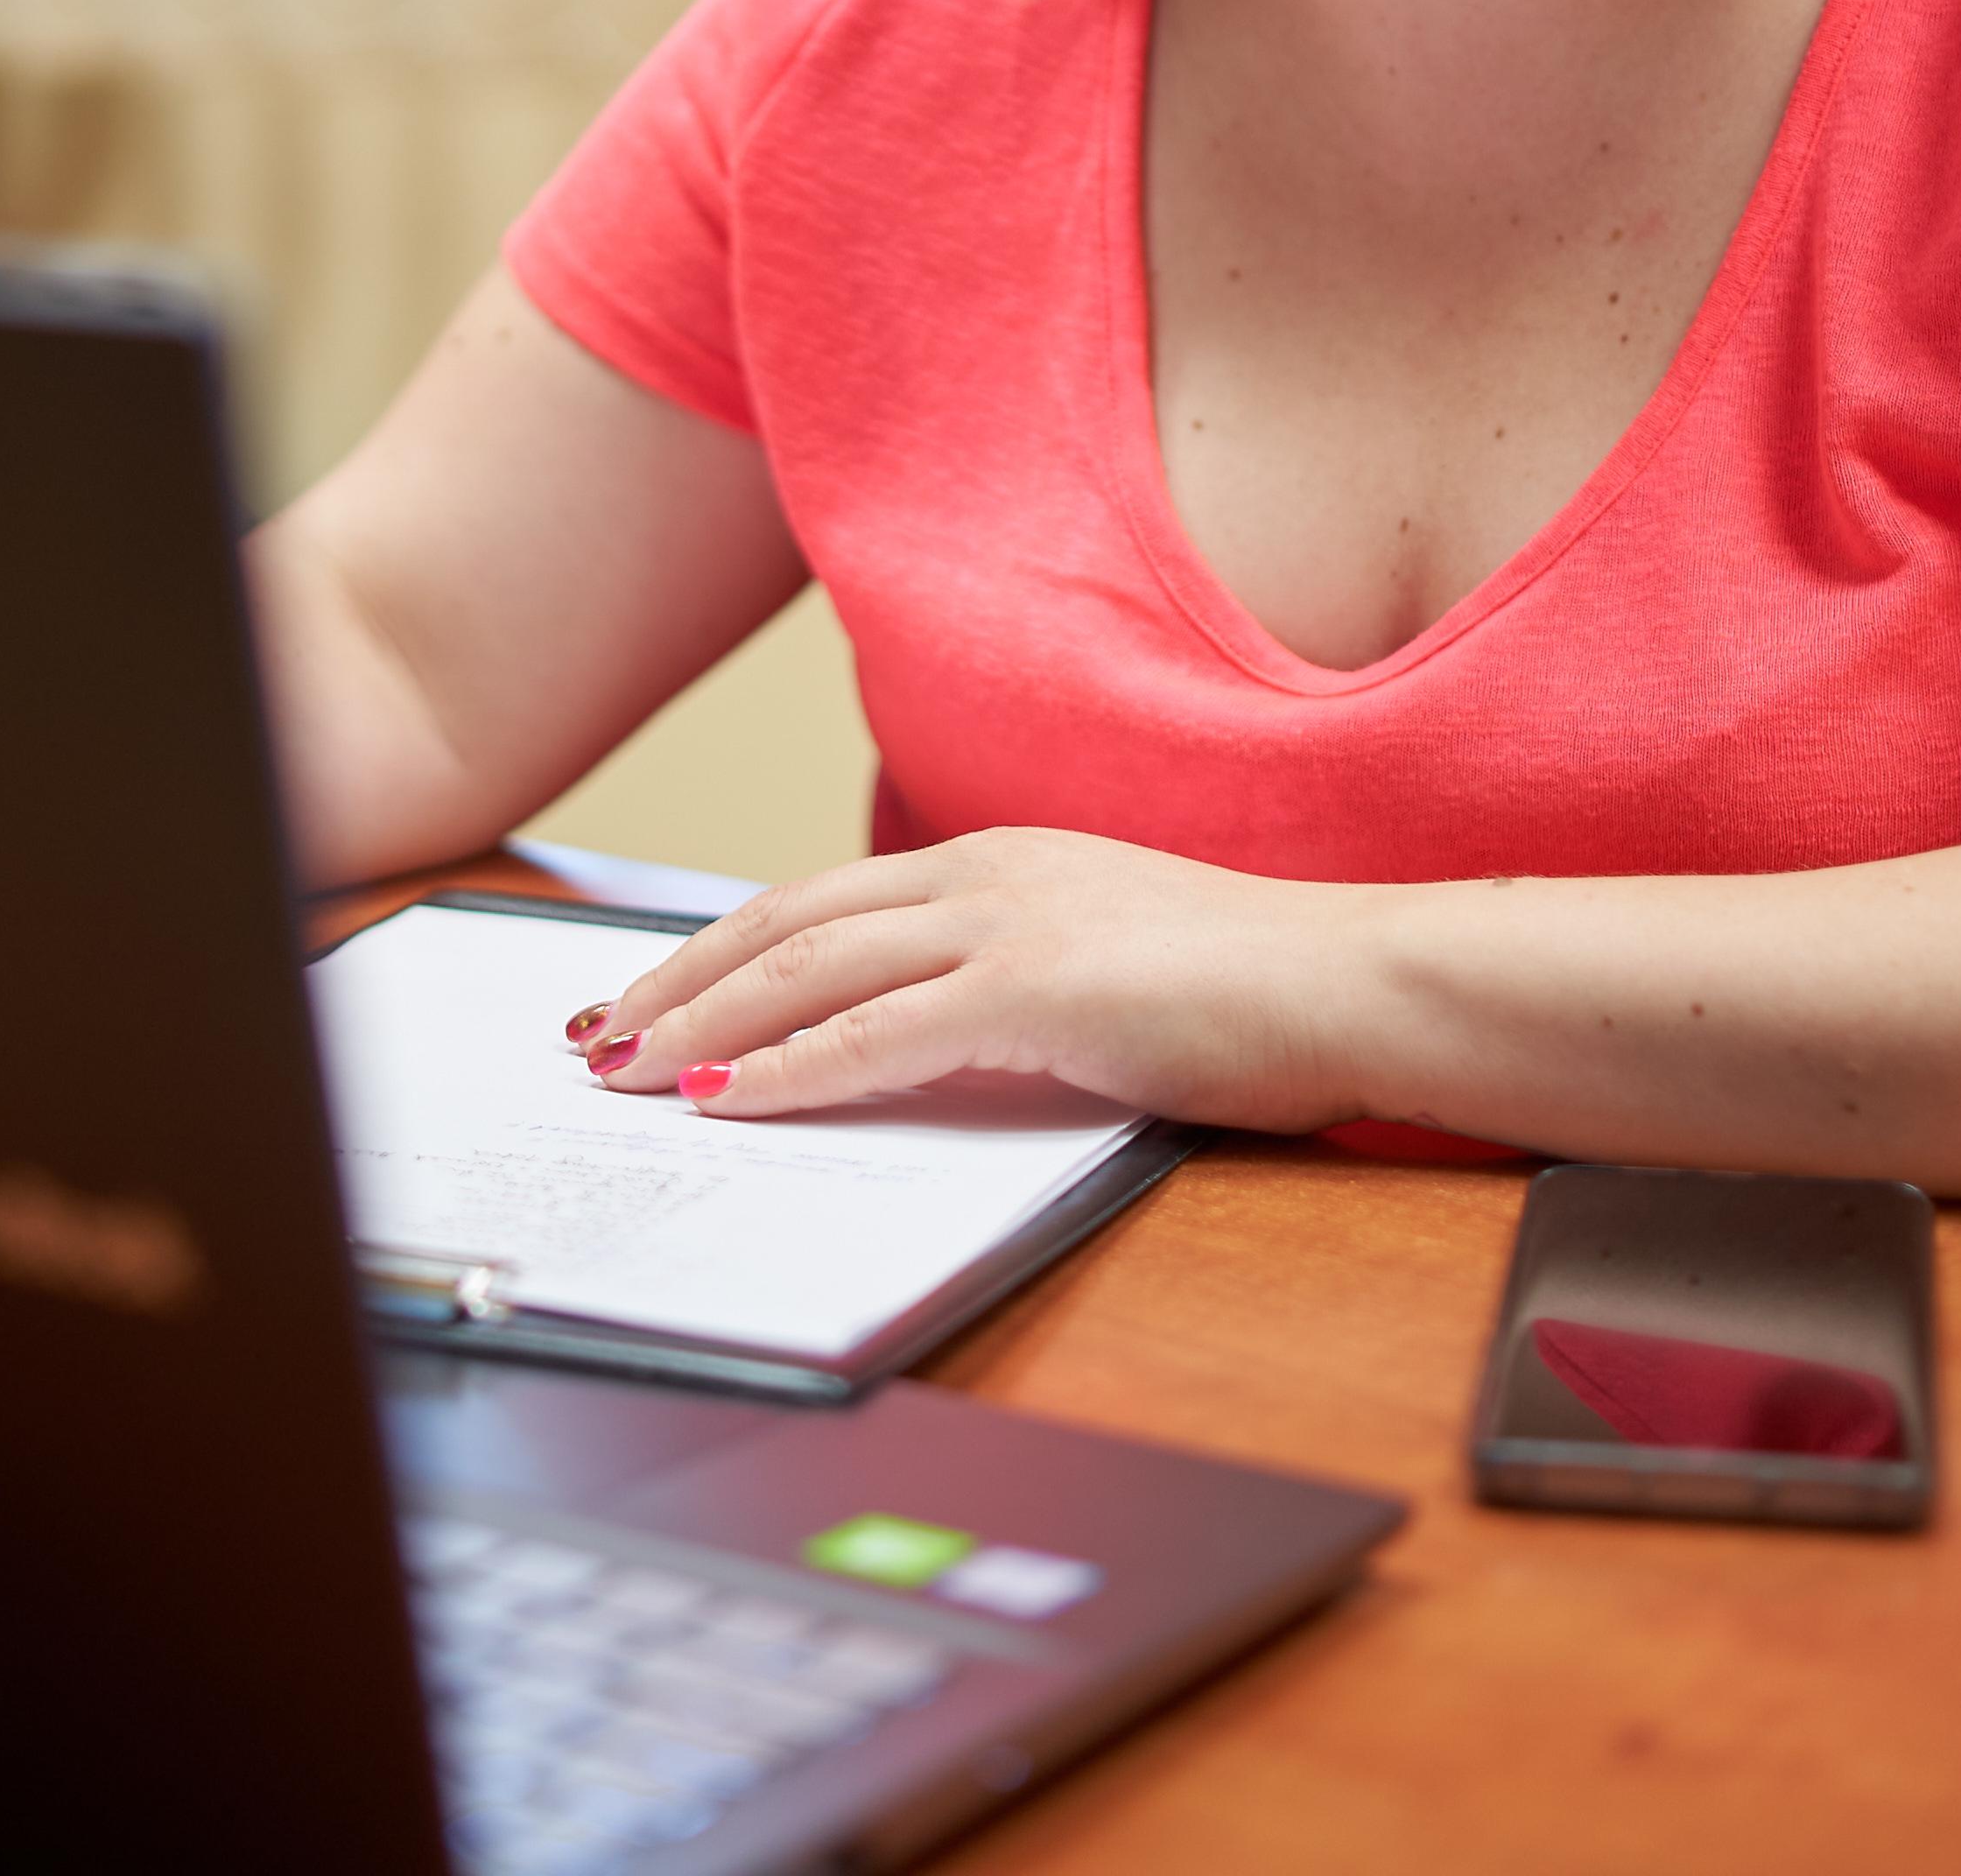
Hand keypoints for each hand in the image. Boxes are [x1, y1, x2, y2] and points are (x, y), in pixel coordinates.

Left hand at [555, 830, 1392, 1130]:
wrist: (1361, 982)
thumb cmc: (1258, 998)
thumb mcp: (1105, 975)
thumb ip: (1010, 994)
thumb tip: (920, 1050)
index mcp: (1000, 862)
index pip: (822, 900)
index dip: (723, 948)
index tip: (653, 994)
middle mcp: (986, 872)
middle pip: (788, 920)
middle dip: (680, 981)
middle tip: (599, 1035)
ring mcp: (1009, 922)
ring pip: (810, 966)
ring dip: (706, 1023)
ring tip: (630, 1070)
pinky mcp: (1037, 988)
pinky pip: (880, 1032)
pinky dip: (793, 1066)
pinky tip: (734, 1098)